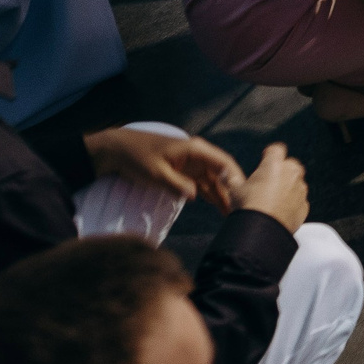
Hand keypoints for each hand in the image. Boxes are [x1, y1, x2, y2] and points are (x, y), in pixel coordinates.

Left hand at [86, 127, 242, 206]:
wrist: (119, 151)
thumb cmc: (137, 158)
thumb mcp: (156, 174)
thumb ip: (177, 185)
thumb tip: (196, 196)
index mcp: (196, 150)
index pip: (223, 163)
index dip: (236, 178)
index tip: (244, 195)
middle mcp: (199, 155)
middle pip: (222, 174)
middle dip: (232, 190)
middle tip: (241, 210)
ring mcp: (193, 164)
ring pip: (214, 180)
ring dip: (223, 195)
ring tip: (233, 213)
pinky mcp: (185, 172)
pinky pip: (203, 184)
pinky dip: (211, 194)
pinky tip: (219, 207)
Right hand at [232, 142, 309, 231]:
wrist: (261, 231)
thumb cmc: (248, 206)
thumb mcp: (235, 189)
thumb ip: (232, 177)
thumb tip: (225, 172)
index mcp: (274, 164)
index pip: (277, 149)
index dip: (270, 153)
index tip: (265, 158)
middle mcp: (291, 173)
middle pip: (290, 165)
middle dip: (282, 170)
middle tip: (268, 181)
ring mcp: (300, 190)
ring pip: (296, 183)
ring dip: (288, 187)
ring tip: (272, 199)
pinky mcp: (304, 206)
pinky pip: (299, 200)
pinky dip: (292, 203)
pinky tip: (279, 211)